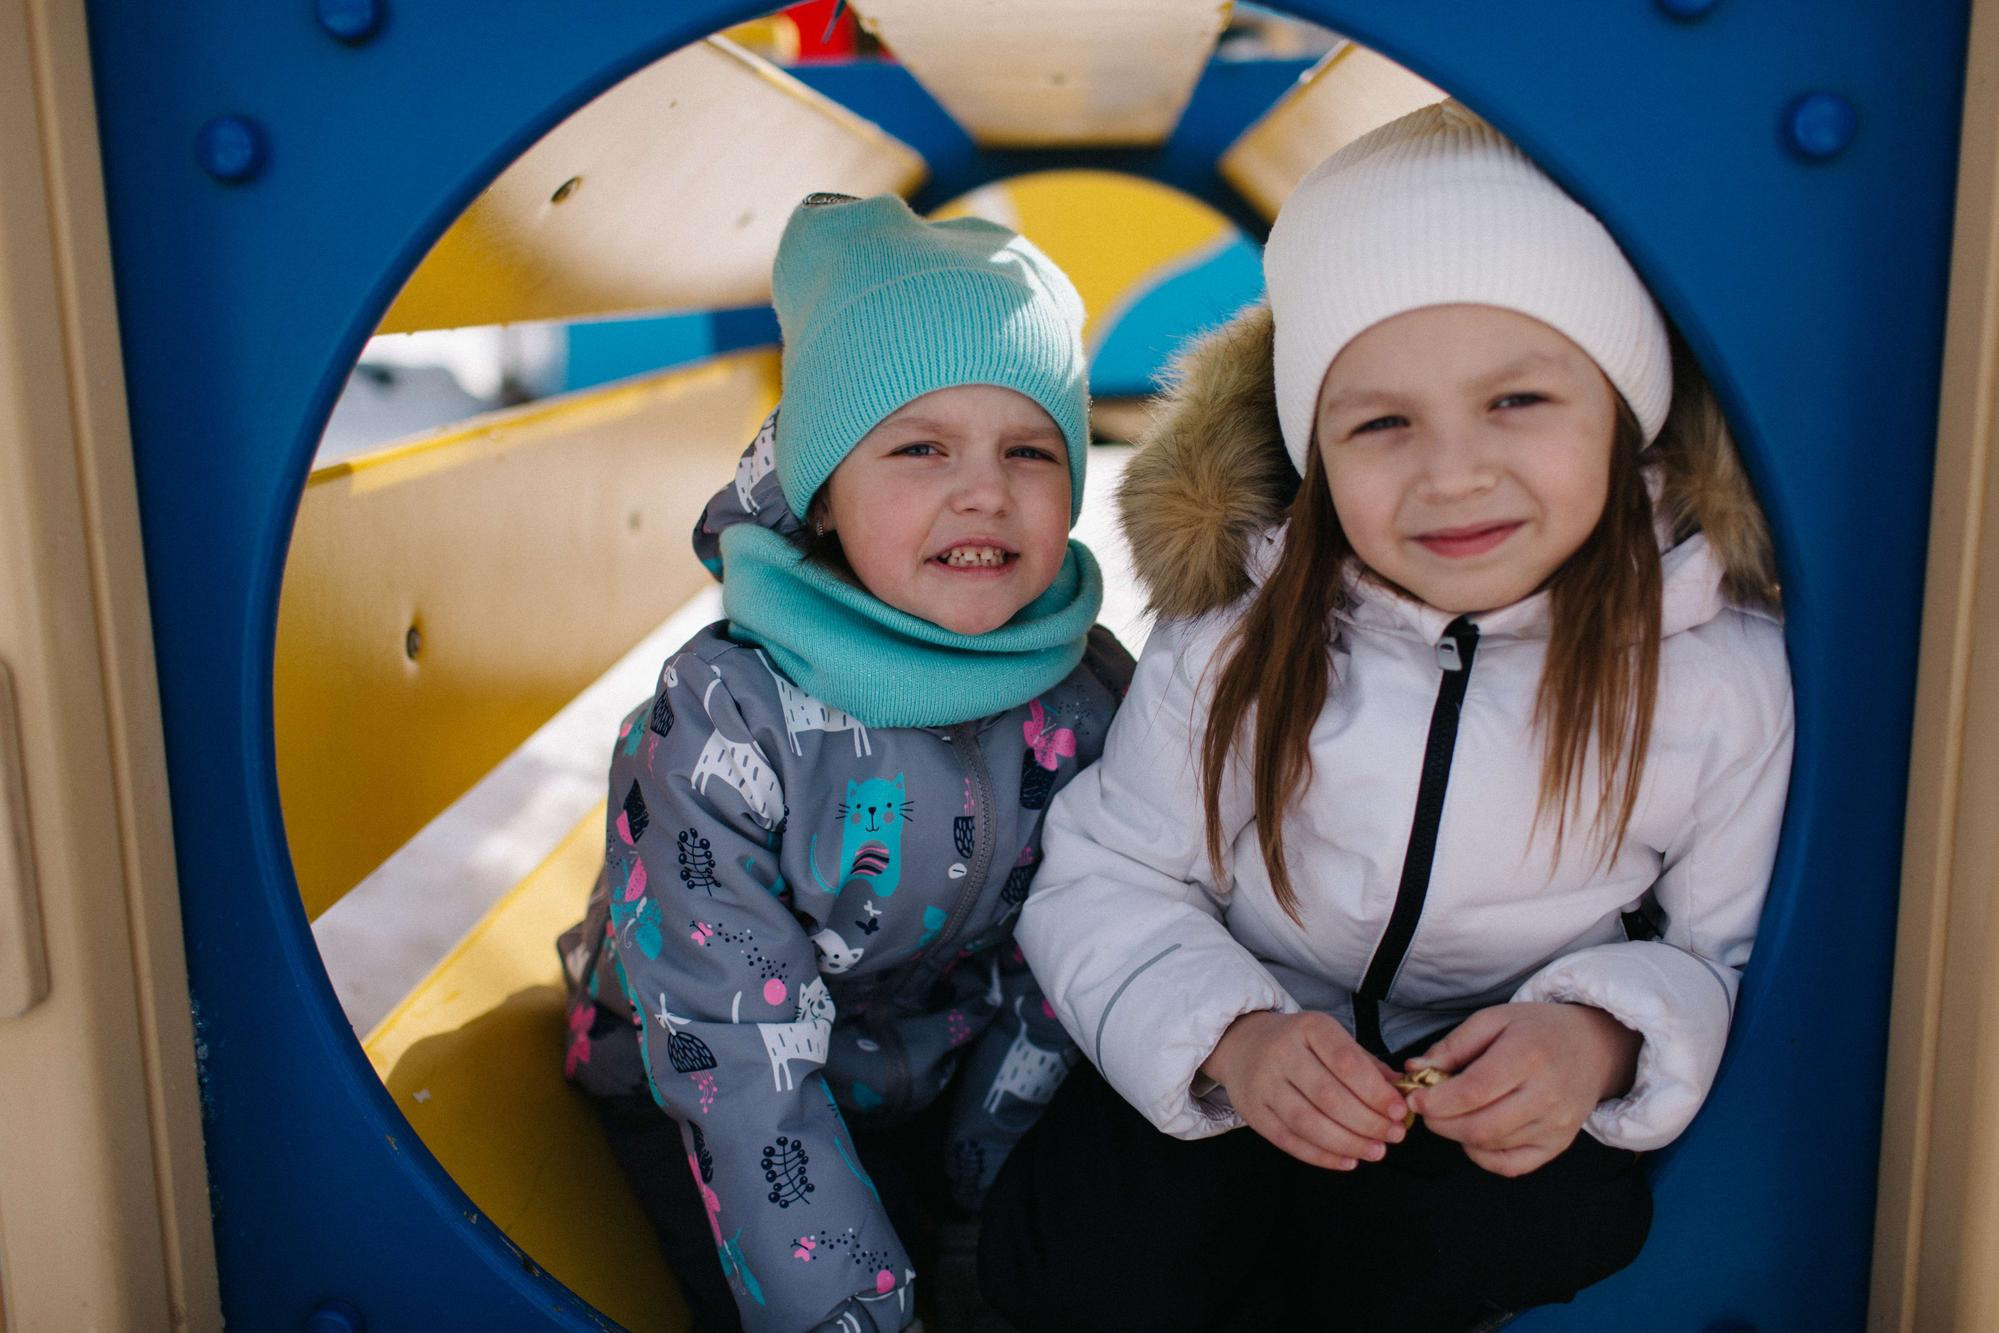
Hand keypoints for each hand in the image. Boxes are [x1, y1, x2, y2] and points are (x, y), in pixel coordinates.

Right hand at [1200, 1010, 1407, 1169]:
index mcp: (1308, 1028)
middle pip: (1329, 1096)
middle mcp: (1282, 1053)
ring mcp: (1263, 1084)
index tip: (1399, 1111)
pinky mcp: (1253, 1112)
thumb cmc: (1298, 1043)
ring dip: (1347, 1143)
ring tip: (1376, 1151)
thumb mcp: (1330, 1038)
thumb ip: (1365, 1063)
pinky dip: (1321, 1156)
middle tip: (1394, 1136)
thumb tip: (1400, 1090)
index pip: (1346, 1062)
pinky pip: (1288, 1140)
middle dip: (1367, 1122)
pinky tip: (1348, 1161)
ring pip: (1308, 1122)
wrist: (1241, 1043)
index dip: (1375, 1091)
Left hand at [1405, 1002, 1640, 1177]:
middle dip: (1440, 1123)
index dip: (1437, 1100)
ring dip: (1457, 1135)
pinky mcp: (1558, 1145)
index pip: (1474, 1090)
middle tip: (1425, 1110)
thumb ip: (1453, 1045)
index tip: (1415, 1097)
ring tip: (1449, 1115)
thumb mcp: (1494, 1020)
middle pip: (1480, 1126)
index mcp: (1528, 1056)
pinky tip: (1473, 1135)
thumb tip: (1416, 1069)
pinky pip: (1511, 1165)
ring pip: (1491, 1146)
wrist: (1593, 1048)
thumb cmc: (1537, 1030)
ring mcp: (1555, 1126)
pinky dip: (1482, 1156)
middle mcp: (1546, 1096)